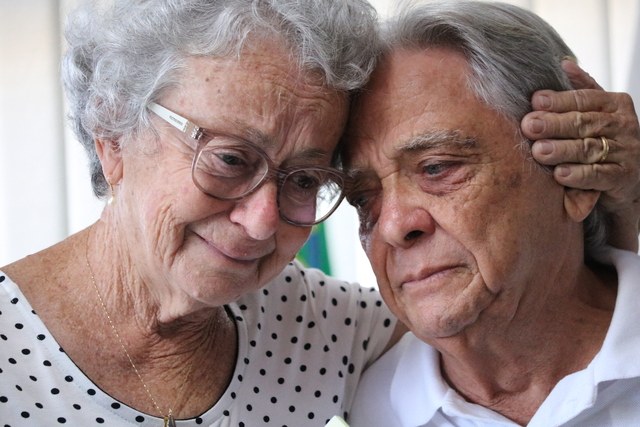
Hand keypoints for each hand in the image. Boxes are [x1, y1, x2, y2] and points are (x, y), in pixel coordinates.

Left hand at [522, 60, 639, 250]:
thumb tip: (564, 64)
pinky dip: (579, 175)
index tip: (535, 101)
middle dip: (554, 124)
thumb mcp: (597, 112)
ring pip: (589, 149)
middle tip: (529, 126)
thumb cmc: (605, 140)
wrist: (627, 177)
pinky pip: (599, 175)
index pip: (585, 99)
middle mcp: (624, 125)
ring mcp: (626, 152)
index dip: (559, 100)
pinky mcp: (623, 177)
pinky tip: (560, 174)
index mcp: (615, 104)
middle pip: (584, 123)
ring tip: (539, 151)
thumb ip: (583, 90)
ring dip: (562, 150)